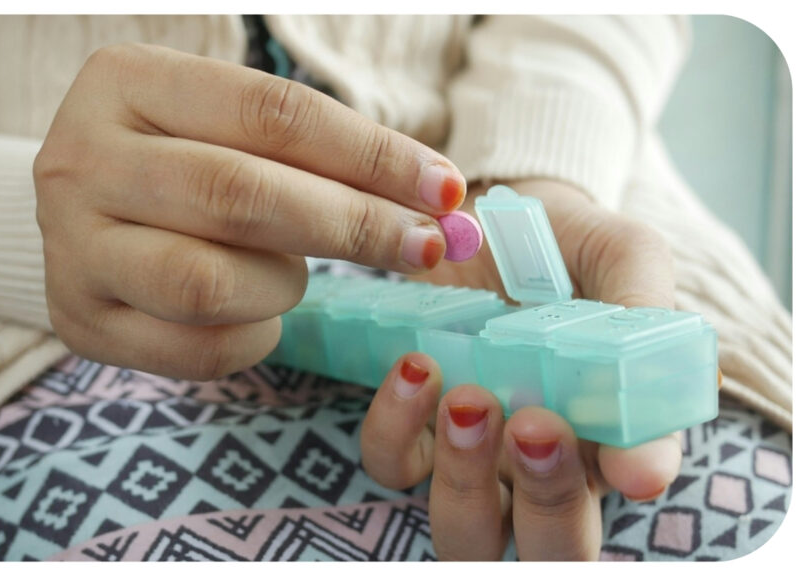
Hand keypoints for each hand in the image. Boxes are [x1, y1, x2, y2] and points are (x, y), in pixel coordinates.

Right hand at [33, 43, 465, 378]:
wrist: (86, 211)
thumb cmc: (184, 159)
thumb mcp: (232, 127)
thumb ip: (322, 153)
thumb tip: (442, 200)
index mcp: (126, 82)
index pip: (270, 113)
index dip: (370, 154)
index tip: (443, 188)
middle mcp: (81, 159)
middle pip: (240, 196)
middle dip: (352, 226)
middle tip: (423, 247)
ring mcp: (69, 246)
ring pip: (209, 283)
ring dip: (283, 286)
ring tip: (293, 273)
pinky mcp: (78, 319)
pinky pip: (194, 348)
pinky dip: (253, 337)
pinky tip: (259, 314)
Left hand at [361, 179, 682, 559]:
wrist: (483, 211)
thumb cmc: (565, 243)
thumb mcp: (620, 256)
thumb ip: (642, 317)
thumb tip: (649, 444)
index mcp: (613, 426)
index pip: (634, 480)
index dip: (633, 478)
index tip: (627, 460)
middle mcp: (544, 462)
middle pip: (552, 546)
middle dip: (548, 503)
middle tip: (536, 425)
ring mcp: (473, 454)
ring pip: (466, 529)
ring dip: (466, 477)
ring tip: (468, 397)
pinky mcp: (411, 428)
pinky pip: (392, 465)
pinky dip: (395, 429)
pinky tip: (414, 366)